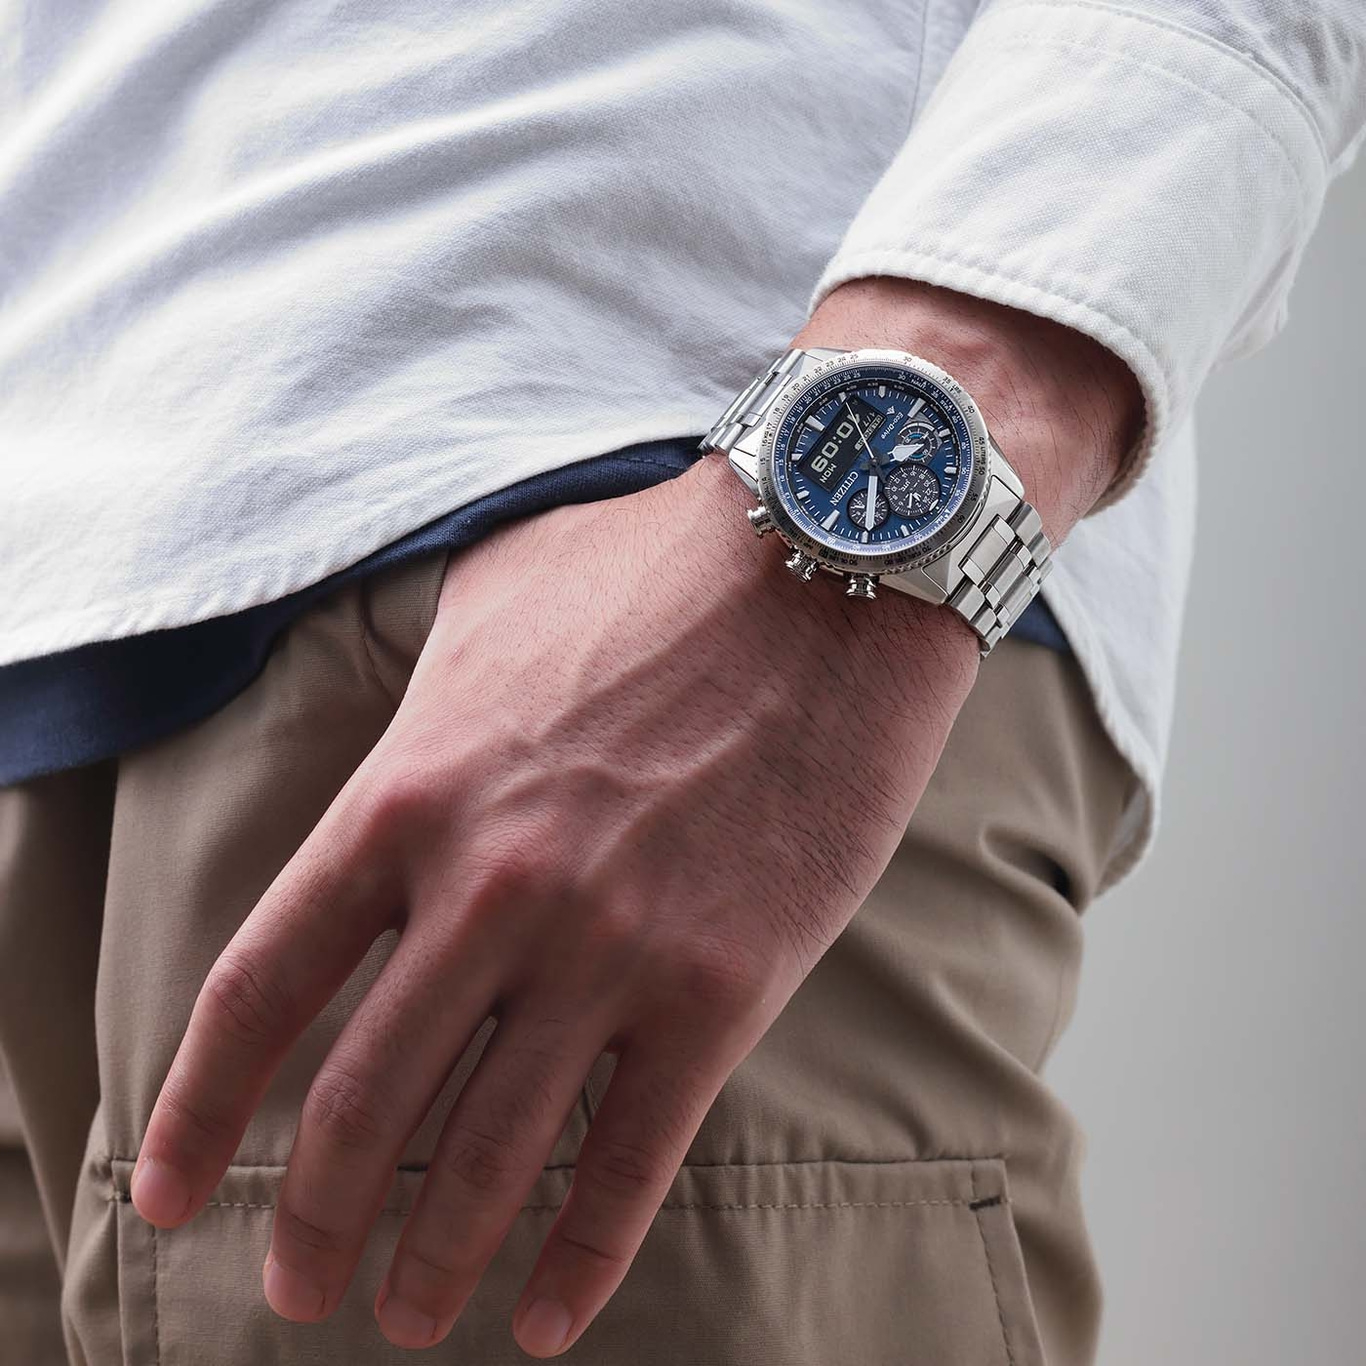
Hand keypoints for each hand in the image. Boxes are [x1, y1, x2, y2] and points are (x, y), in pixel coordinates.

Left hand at [130, 450, 980, 1354]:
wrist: (825, 572)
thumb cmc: (651, 575)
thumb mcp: (484, 612)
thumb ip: (413, 712)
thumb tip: (389, 781)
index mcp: (408, 797)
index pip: (261, 985)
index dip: (196, 1107)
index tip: (172, 1191)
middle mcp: (488, 890)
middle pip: (359, 1104)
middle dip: (308, 1219)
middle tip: (292, 1286)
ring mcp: (606, 948)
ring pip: (486, 1154)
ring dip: (433, 1259)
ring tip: (408, 1316)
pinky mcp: (720, 987)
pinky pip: (631, 1159)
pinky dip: (583, 1258)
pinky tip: (545, 1318)